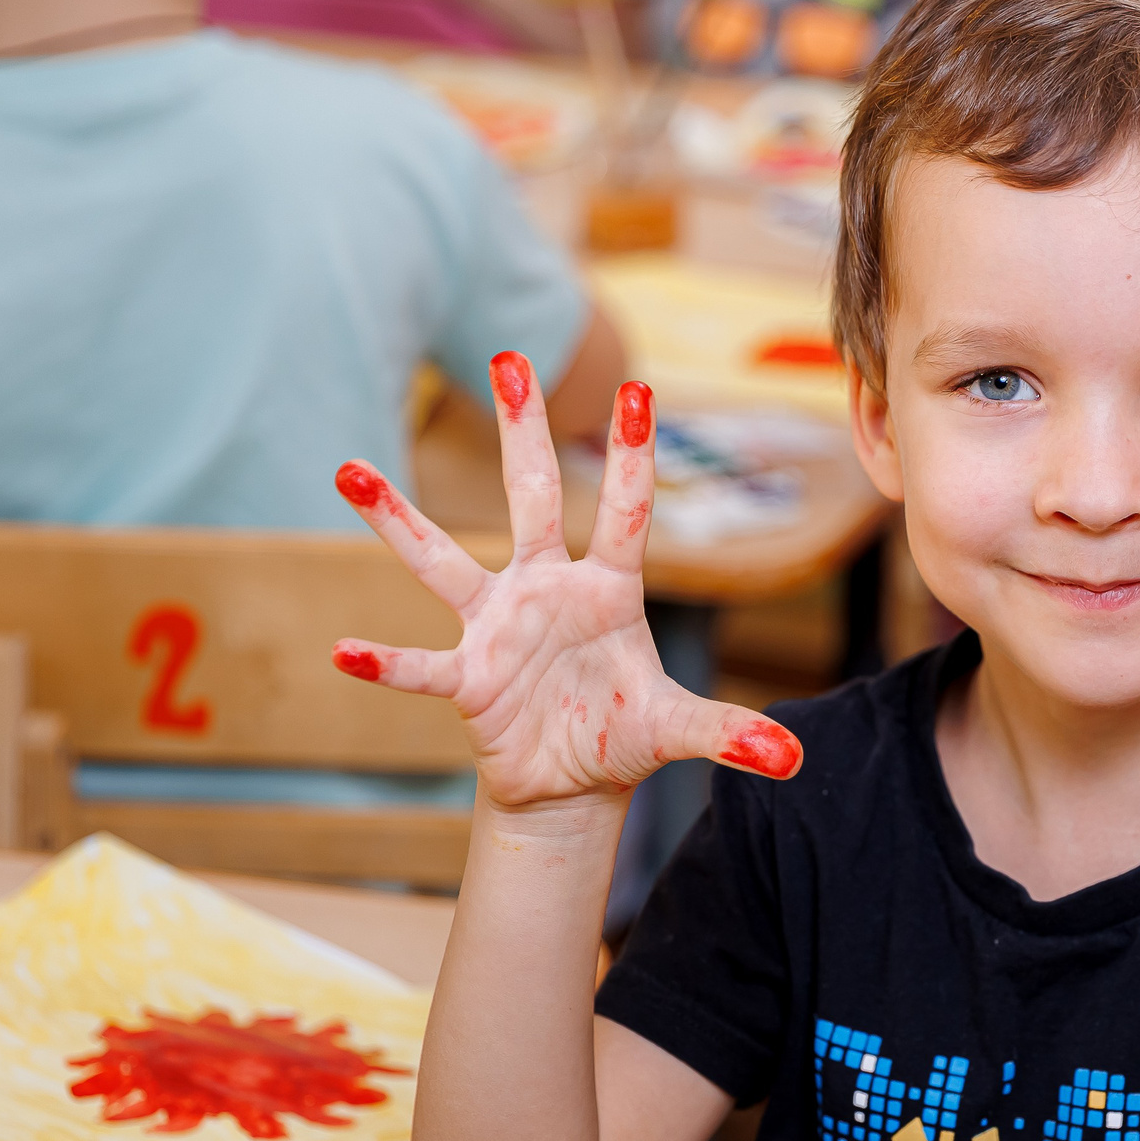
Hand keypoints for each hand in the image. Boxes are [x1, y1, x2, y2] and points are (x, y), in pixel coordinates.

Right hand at [331, 353, 800, 806]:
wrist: (571, 783)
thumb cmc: (620, 733)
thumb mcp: (678, 730)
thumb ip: (731, 733)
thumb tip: (794, 757)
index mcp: (609, 591)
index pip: (627, 513)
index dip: (634, 456)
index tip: (639, 390)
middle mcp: (548, 590)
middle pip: (534, 497)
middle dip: (523, 431)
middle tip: (506, 356)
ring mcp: (500, 626)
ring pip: (444, 561)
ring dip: (398, 519)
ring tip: (350, 469)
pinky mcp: (468, 677)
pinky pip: (422, 665)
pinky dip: (387, 661)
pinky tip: (344, 651)